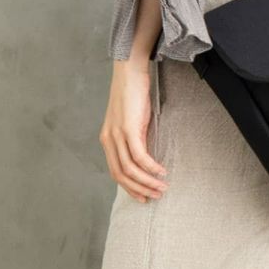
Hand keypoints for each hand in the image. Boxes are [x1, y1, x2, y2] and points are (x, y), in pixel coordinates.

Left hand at [101, 62, 168, 202]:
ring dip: (147, 182)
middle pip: (121, 175)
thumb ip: (134, 138)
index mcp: (107, 140)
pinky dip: (151, 168)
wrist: (130, 71)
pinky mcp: (128, 129)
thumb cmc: (133, 94)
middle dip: (138, 189)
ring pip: (130, 169)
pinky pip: (140, 156)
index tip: (143, 196)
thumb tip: (145, 155)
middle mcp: (108, 140)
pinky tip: (161, 171)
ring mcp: (117, 135)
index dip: (129, 187)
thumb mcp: (131, 120)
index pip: (116, 172)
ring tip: (162, 187)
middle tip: (154, 197)